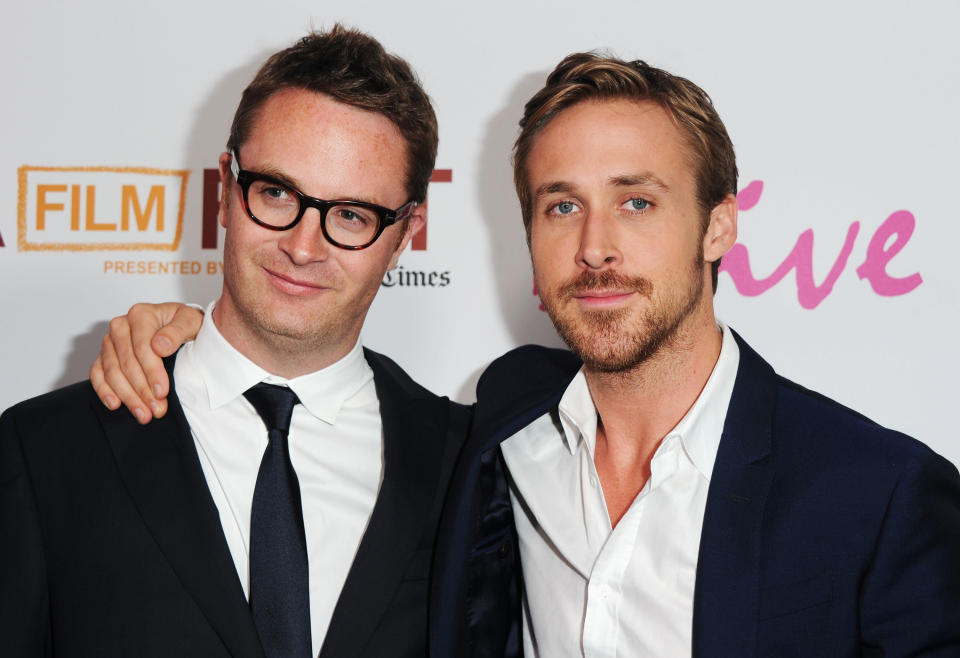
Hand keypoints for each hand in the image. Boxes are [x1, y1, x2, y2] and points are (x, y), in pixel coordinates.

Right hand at [89, 303, 203, 423]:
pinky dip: (104, 391)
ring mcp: (110, 341)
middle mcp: (121, 326)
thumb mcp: (191, 322)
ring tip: (143, 414)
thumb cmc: (185, 324)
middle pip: (127, 363)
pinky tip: (116, 404)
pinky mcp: (104, 355)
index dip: (152, 372)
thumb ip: (178, 330)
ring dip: (127, 396)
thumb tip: (160, 345)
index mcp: (141, 314)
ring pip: (112, 372)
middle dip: (142, 390)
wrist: (179, 326)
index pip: (142, 348)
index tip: (162, 392)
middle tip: (155, 409)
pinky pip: (98, 374)